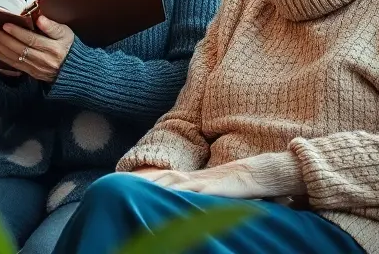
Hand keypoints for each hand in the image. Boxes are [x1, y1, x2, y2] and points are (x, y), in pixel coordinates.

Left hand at [0, 0, 74, 82]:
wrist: (75, 70)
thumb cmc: (68, 46)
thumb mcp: (66, 33)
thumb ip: (52, 27)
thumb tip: (40, 19)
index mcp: (53, 48)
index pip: (32, 40)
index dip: (17, 33)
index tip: (5, 25)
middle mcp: (44, 60)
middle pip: (19, 49)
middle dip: (2, 39)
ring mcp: (36, 68)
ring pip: (14, 58)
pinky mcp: (31, 73)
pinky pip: (13, 65)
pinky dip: (0, 57)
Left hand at [129, 161, 275, 198]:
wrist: (258, 174)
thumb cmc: (236, 187)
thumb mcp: (214, 192)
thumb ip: (199, 196)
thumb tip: (187, 204)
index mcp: (191, 179)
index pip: (163, 177)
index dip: (145, 179)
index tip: (125, 182)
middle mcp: (193, 178)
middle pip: (162, 177)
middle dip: (142, 180)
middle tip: (121, 184)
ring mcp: (202, 181)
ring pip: (173, 181)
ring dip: (155, 184)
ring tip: (135, 188)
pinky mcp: (213, 187)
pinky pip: (194, 190)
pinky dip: (180, 192)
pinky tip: (168, 195)